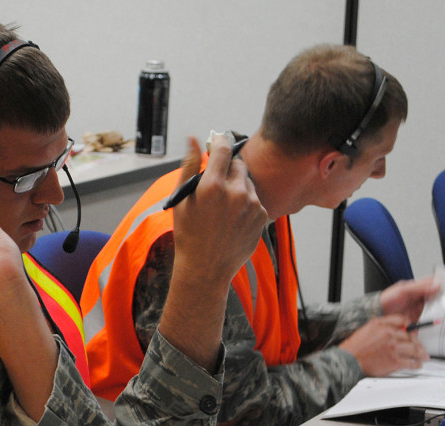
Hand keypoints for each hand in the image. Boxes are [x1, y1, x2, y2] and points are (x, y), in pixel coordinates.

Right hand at [170, 135, 266, 286]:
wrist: (205, 269)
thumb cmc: (188, 235)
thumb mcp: (182, 200)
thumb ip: (190, 166)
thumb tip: (194, 139)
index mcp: (212, 186)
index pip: (223, 149)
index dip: (220, 141)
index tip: (217, 140)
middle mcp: (236, 192)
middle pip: (238, 164)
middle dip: (228, 169)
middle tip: (216, 186)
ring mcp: (252, 204)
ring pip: (248, 182)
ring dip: (238, 187)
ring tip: (223, 209)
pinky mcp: (262, 216)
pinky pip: (255, 200)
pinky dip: (246, 204)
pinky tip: (232, 220)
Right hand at [340, 314, 428, 375]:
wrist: (348, 360)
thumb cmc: (355, 346)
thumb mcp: (367, 328)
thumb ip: (382, 325)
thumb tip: (395, 328)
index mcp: (382, 325)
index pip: (403, 321)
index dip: (411, 326)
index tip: (415, 331)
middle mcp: (389, 335)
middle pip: (411, 337)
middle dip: (418, 343)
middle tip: (421, 347)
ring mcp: (393, 348)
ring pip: (414, 350)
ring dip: (421, 354)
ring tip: (423, 356)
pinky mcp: (394, 361)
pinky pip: (411, 362)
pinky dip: (416, 364)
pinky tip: (417, 364)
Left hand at [379, 276, 439, 320]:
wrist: (377, 313)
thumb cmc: (387, 299)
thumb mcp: (403, 290)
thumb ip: (420, 287)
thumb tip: (437, 285)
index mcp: (418, 288)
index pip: (435, 284)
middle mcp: (420, 298)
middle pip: (438, 298)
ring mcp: (420, 309)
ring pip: (435, 309)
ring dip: (442, 311)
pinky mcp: (418, 319)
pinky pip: (429, 320)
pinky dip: (434, 321)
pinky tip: (441, 322)